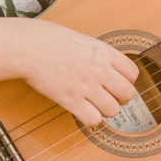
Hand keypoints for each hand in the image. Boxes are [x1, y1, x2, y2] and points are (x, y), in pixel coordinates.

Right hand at [16, 20, 138, 126]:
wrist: (28, 47)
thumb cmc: (49, 40)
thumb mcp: (82, 40)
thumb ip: (97, 55)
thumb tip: (107, 67)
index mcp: (103, 53)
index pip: (132, 73)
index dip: (127, 81)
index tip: (116, 83)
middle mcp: (99, 70)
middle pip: (127, 94)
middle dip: (120, 99)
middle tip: (108, 97)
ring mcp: (86, 85)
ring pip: (113, 110)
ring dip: (105, 111)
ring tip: (94, 105)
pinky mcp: (70, 99)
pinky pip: (93, 119)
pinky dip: (91, 119)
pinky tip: (83, 112)